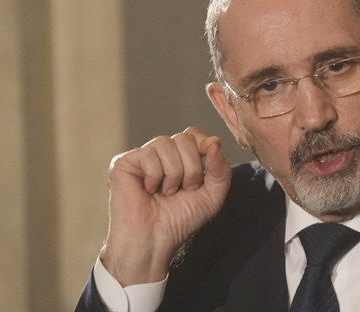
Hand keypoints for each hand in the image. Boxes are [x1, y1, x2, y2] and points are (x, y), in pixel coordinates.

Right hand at [99, 126, 231, 285]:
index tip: (204, 170)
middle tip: (183, 190)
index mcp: (181, 157)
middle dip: (191, 168)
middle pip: (184, 137)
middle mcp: (162, 154)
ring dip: (174, 174)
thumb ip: (221, 169)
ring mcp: (142, 157)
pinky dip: (155, 177)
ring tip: (166, 192)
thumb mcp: (212, 195)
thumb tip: (214, 141)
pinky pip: (148, 155)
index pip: (194, 133)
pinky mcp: (124, 162)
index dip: (204, 146)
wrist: (155, 240)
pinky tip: (148, 191)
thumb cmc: (180, 220)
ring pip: (166, 143)